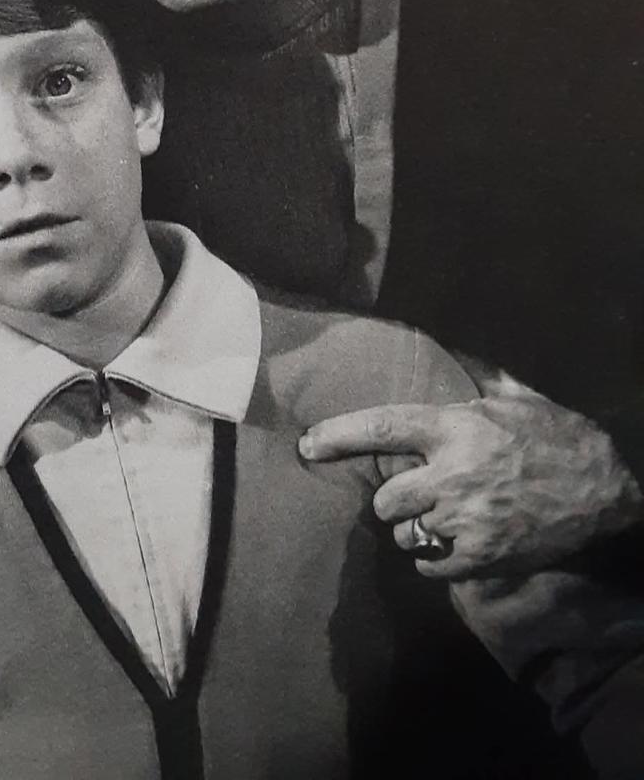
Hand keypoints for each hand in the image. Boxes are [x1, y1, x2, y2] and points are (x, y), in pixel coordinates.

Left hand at [298, 374, 642, 578]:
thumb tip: (453, 350)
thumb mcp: (520, 398)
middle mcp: (453, 475)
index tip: (306, 445)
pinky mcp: (482, 557)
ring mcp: (466, 520)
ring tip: (441, 518)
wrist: (610, 498)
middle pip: (387, 498)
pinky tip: (450, 546)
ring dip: (415, 528)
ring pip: (406, 533)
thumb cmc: (563, 441)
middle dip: (393, 499)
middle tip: (415, 494)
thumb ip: (480, 377)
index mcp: (456, 428)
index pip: (381, 428)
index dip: (337, 436)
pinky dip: (434, 559)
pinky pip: (432, 565)